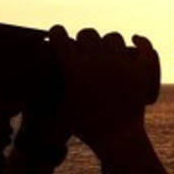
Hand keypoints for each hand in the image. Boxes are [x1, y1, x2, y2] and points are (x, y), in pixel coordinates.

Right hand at [47, 25, 158, 148]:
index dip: (57, 34)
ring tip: (106, 50)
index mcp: (73, 67)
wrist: (117, 139)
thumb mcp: (61, 109)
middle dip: (82, 40)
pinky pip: (144, 47)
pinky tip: (135, 40)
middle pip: (88, 34)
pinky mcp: (141, 70)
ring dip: (107, 42)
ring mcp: (121, 63)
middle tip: (83, 48)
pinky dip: (141, 42)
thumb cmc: (85, 127)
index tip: (58, 35)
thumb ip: (47, 94)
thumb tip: (29, 90)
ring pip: (113, 37)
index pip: (60, 36)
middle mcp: (97, 60)